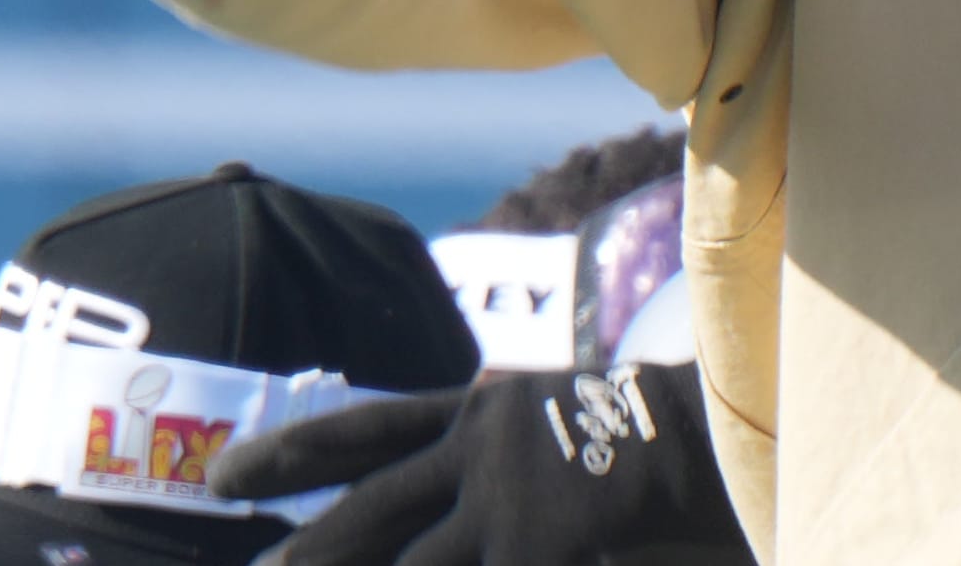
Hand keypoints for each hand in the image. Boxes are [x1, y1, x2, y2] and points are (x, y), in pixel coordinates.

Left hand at [216, 367, 747, 565]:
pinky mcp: (542, 543)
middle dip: (301, 556)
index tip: (224, 479)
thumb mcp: (563, 426)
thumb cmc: (661, 435)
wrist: (736, 431)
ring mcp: (509, 500)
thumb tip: (453, 467)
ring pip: (404, 564)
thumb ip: (507, 446)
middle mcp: (481, 448)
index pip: (365, 428)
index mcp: (484, 411)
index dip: (290, 453)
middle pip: (366, 511)